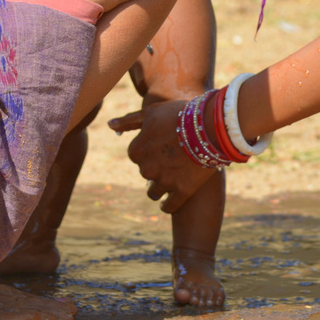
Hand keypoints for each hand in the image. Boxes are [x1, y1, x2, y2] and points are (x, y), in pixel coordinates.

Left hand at [121, 98, 219, 212]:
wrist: (210, 125)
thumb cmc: (179, 114)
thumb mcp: (151, 112)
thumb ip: (129, 121)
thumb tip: (110, 125)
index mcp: (137, 150)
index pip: (137, 156)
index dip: (150, 150)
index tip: (162, 146)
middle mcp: (147, 168)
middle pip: (146, 173)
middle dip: (156, 168)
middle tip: (173, 158)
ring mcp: (164, 181)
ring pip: (154, 192)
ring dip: (161, 186)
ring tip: (174, 178)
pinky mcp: (181, 191)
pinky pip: (169, 206)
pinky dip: (169, 204)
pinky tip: (173, 199)